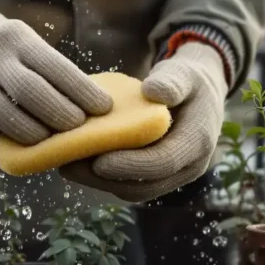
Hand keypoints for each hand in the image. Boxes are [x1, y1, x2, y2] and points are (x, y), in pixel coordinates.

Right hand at [0, 0, 112, 147]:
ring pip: (5, 116)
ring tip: (54, 144)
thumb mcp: (30, 47)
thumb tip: (93, 113)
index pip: (55, 67)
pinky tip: (26, 148)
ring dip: (35, 135)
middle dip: (60, 114)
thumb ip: (53, 74)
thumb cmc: (12, 53)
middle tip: (79, 129)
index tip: (103, 109)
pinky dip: (8, 143)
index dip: (82, 91)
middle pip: (30, 92)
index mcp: (18, 38)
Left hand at [59, 43, 227, 201]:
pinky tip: (77, 159)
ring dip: (97, 182)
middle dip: (104, 179)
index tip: (98, 161)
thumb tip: (153, 91)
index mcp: (196, 142)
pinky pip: (128, 184)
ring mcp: (172, 176)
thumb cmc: (187, 81)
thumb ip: (172, 81)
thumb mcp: (184, 73)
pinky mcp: (156, 178)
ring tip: (66, 162)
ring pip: (133, 191)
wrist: (199, 96)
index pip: (163, 162)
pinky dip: (101, 177)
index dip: (131, 165)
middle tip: (69, 163)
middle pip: (144, 186)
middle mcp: (187, 167)